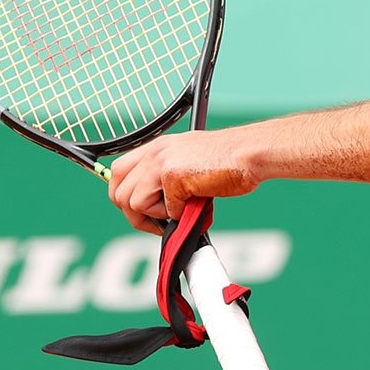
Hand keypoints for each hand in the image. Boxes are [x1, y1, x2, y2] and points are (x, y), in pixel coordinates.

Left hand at [108, 127, 260, 233]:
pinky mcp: (172, 174)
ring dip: (158, 215)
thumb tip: (155, 208)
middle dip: (135, 215)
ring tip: (183, 209)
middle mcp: (154, 151)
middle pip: (118, 192)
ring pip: (134, 203)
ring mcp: (161, 162)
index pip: (117, 173)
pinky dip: (181, 215)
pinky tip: (198, 203)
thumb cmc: (231, 161)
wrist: (252, 153)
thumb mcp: (189, 163)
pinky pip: (164, 210)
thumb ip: (167, 178)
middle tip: (160, 222)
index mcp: (157, 147)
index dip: (125, 197)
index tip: (142, 212)